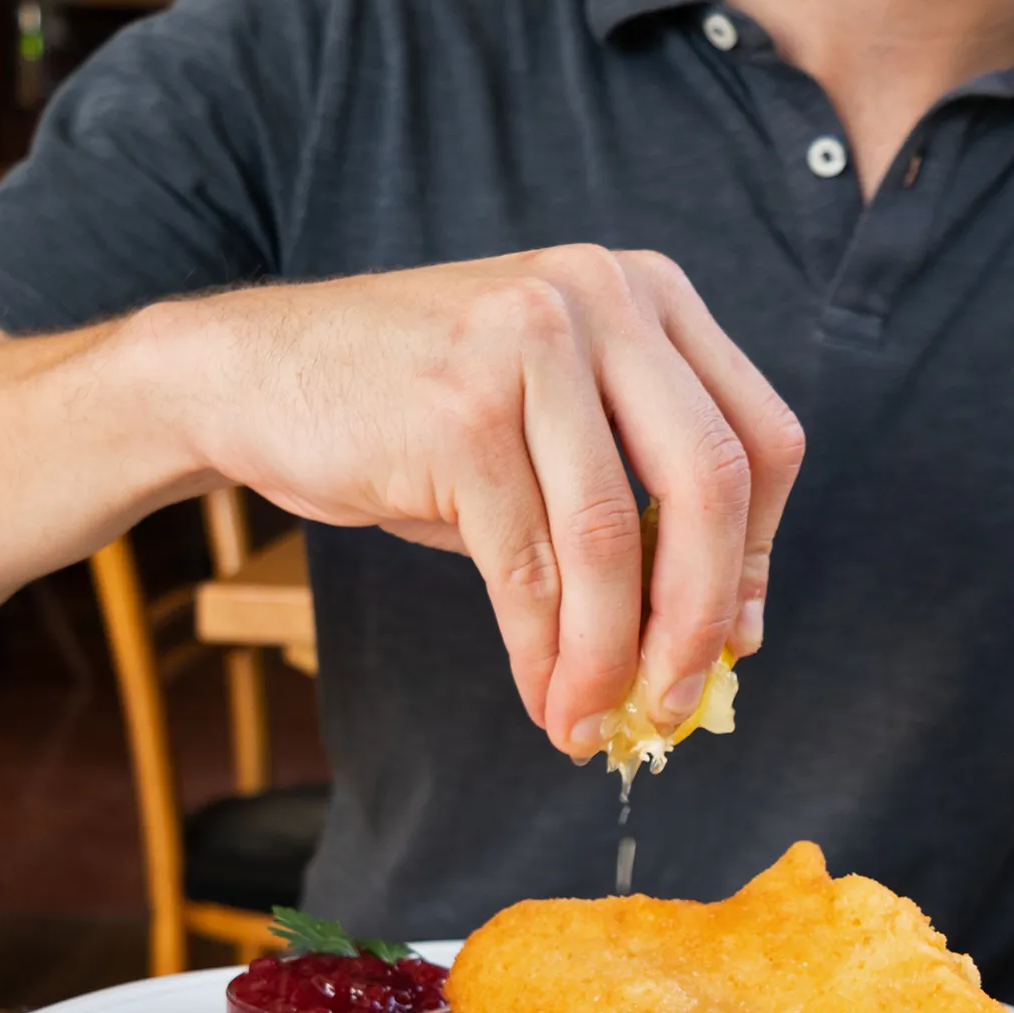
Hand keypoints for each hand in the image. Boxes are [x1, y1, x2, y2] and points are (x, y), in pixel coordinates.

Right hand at [142, 246, 804, 756]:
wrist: (251, 374)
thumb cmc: (413, 411)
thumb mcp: (547, 420)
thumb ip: (633, 497)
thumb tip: (717, 636)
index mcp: (646, 292)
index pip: (761, 438)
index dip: (761, 555)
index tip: (737, 639)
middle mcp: (600, 298)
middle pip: (709, 485)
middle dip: (701, 620)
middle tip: (678, 705)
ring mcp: (528, 345)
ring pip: (613, 541)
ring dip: (609, 658)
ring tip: (594, 720)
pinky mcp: (460, 414)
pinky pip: (528, 569)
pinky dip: (545, 654)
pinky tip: (545, 697)